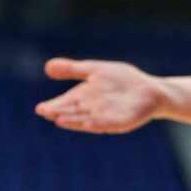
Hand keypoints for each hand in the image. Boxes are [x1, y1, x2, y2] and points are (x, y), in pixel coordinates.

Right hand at [36, 58, 163, 133]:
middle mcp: (93, 110)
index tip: (40, 108)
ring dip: (74, 121)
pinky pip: (109, 124)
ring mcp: (107, 117)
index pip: (66, 103)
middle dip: (60, 113)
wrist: (149, 90)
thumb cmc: (122, 80)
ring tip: (59, 120)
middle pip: (74, 112)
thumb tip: (47, 67)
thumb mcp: (95, 70)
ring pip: (87, 120)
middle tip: (45, 112)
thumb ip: (73, 69)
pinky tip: (89, 122)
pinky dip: (99, 123)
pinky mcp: (123, 121)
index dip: (54, 106)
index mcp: (85, 98)